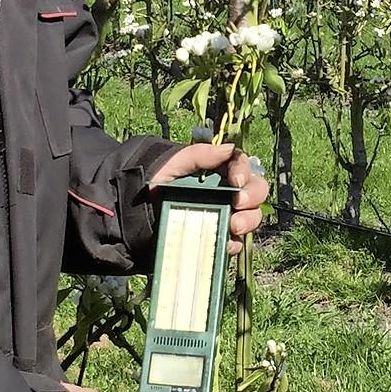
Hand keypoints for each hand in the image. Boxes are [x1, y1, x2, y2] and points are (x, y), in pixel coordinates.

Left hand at [149, 141, 270, 250]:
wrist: (134, 210)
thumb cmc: (156, 180)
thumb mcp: (175, 162)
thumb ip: (200, 154)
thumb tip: (229, 148)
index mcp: (219, 172)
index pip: (243, 167)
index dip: (245, 171)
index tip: (236, 181)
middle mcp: (227, 193)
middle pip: (255, 192)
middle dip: (253, 197)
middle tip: (239, 203)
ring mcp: (224, 216)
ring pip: (251, 217)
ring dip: (248, 221)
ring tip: (234, 225)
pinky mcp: (217, 237)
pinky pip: (235, 242)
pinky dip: (234, 243)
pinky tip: (225, 242)